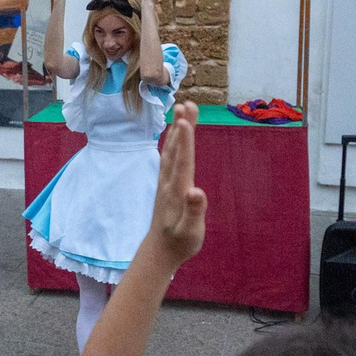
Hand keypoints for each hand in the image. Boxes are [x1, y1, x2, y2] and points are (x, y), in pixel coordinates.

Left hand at [148, 102, 206, 264]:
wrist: (159, 251)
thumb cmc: (179, 243)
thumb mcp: (190, 232)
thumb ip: (194, 212)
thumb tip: (196, 192)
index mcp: (177, 191)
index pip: (182, 162)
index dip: (184, 142)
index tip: (184, 121)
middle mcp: (169, 182)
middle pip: (176, 150)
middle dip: (181, 127)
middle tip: (186, 104)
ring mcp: (166, 182)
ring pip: (171, 151)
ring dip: (177, 131)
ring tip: (182, 110)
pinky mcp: (166, 185)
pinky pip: (169, 158)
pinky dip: (173, 143)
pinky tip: (174, 134)